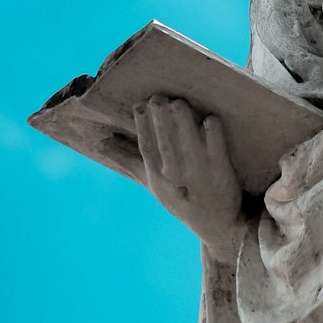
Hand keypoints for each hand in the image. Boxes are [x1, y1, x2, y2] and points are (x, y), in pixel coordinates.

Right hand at [129, 97, 246, 265]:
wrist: (217, 225)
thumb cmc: (180, 199)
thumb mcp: (152, 183)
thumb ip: (127, 160)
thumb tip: (101, 142)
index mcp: (157, 177)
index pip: (147, 148)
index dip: (142, 126)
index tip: (140, 104)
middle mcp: (176, 175)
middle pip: (166, 143)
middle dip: (160, 119)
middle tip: (157, 97)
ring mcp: (199, 172)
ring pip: (189, 143)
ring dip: (184, 122)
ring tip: (178, 102)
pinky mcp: (221, 170)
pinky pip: (217, 148)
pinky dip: (214, 133)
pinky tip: (210, 118)